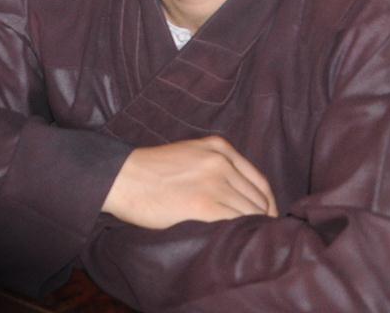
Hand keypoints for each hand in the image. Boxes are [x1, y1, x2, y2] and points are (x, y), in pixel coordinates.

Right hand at [102, 136, 278, 229]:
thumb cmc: (151, 171)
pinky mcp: (205, 205)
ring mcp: (215, 183)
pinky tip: (231, 241)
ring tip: (242, 241)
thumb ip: (218, 167)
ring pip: (250, 214)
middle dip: (260, 220)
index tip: (265, 220)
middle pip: (258, 200)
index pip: (260, 182)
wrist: (122, 178)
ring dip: (249, 230)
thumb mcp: (191, 154)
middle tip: (254, 236)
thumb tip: (244, 198)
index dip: (267, 205)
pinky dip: (238, 235)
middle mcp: (221, 162)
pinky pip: (236, 224)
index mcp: (220, 148)